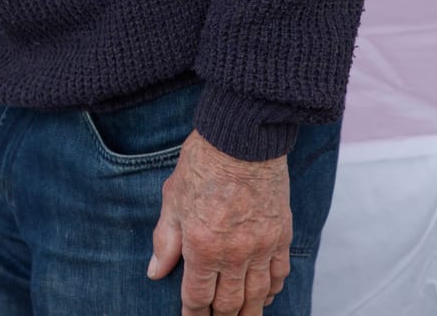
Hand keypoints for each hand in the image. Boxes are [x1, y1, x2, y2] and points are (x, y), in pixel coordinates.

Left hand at [148, 132, 290, 314]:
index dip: (192, 314)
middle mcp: (234, 254)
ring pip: (257, 295)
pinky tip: (266, 295)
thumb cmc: (203, 164)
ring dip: (248, 312)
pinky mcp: (281, 235)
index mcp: (202, 247)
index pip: (197, 297)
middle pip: (229, 303)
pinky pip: (279, 274)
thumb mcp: (172, 200)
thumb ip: (165, 240)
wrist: (243, 139)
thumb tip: (155, 271)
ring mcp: (261, 247)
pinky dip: (272, 289)